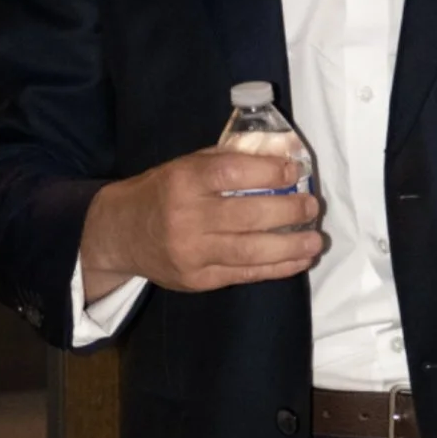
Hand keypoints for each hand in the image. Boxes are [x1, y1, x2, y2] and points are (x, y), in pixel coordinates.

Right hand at [79, 147, 321, 299]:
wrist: (121, 234)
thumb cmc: (161, 192)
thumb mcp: (185, 166)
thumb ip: (228, 160)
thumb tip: (281, 157)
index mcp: (183, 181)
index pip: (231, 173)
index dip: (268, 172)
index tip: (294, 171)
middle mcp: (187, 218)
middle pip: (247, 215)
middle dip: (288, 211)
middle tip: (312, 206)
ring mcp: (192, 253)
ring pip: (250, 251)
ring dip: (290, 246)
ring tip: (315, 240)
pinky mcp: (197, 279)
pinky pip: (244, 274)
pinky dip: (276, 268)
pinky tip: (298, 260)